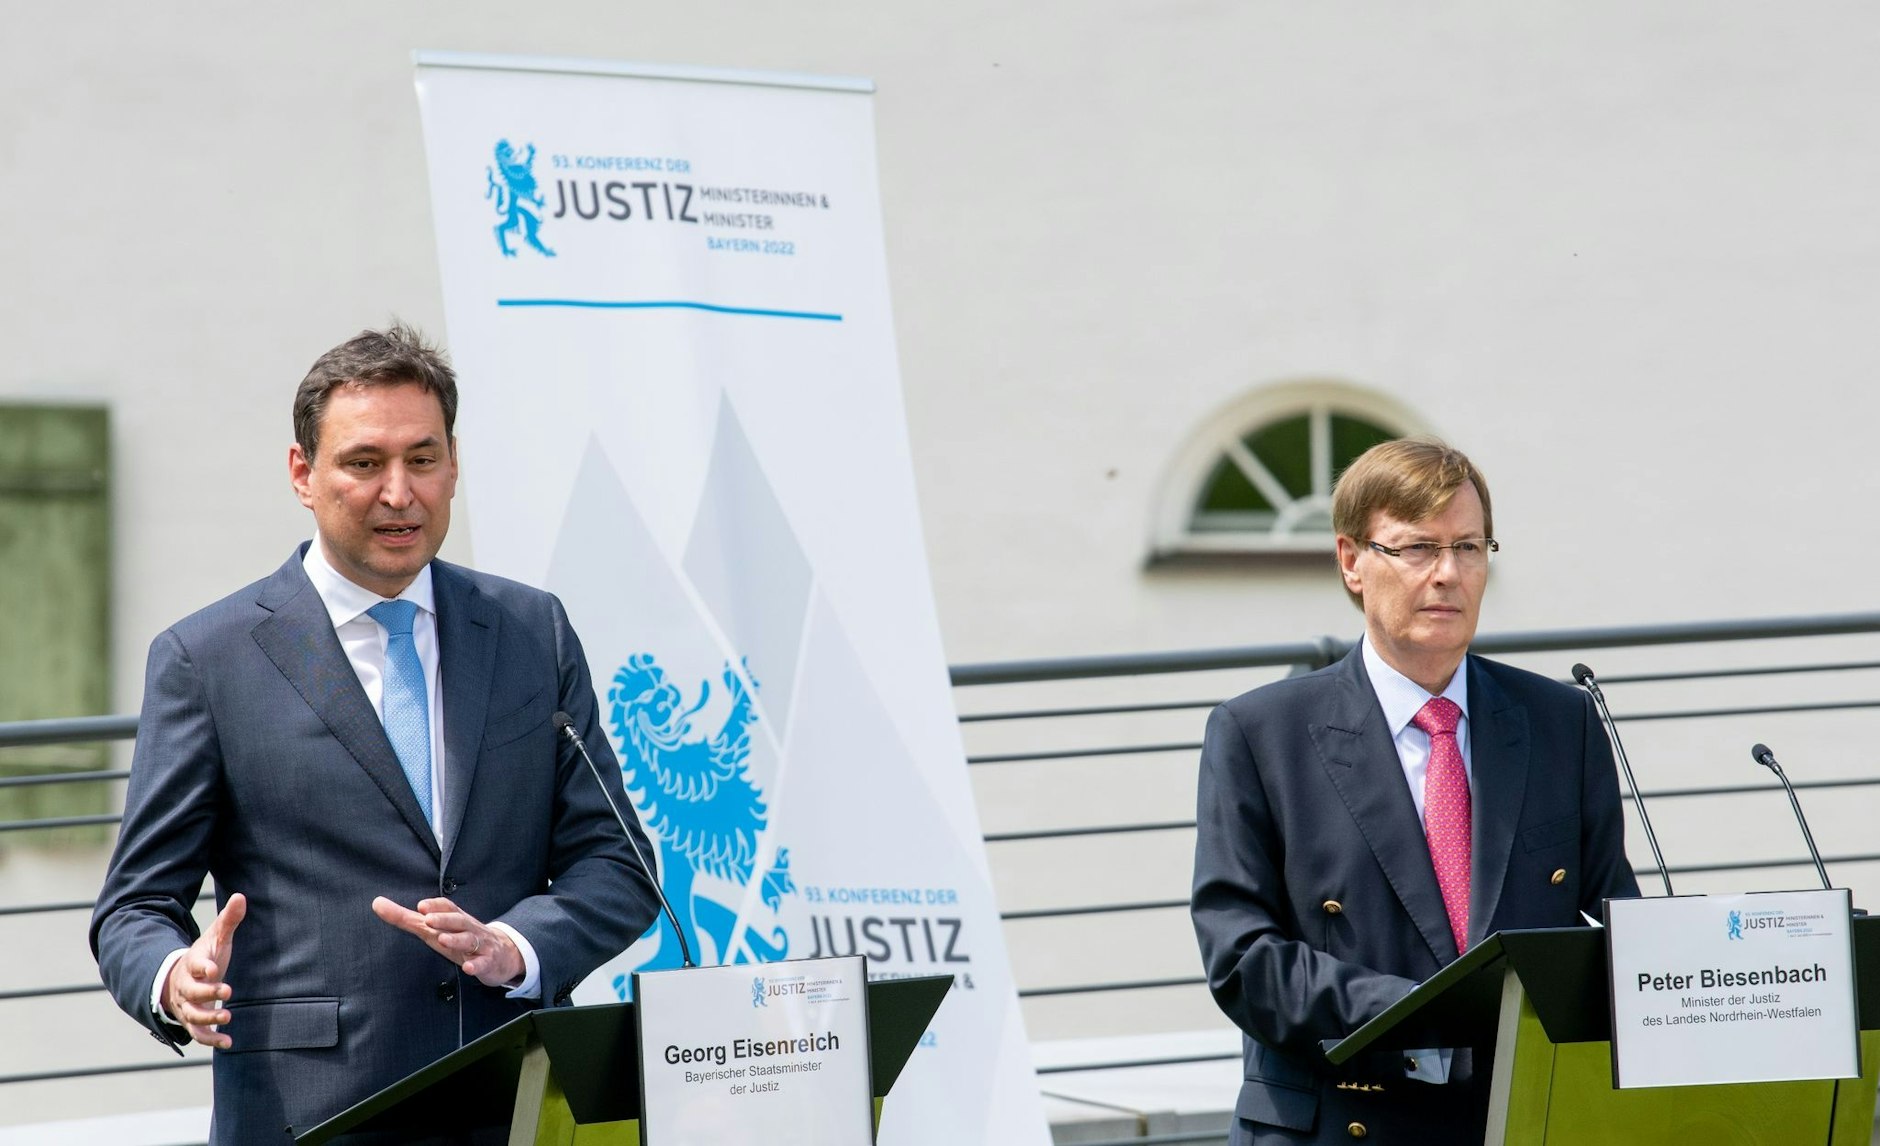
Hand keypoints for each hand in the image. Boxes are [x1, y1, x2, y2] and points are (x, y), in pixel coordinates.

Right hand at [164, 893, 245, 1048]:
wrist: (181, 977)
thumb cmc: (206, 956)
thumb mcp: (216, 937)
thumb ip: (228, 920)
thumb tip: (240, 896)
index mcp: (192, 964)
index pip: (195, 965)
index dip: (203, 967)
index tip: (214, 969)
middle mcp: (186, 987)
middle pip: (192, 992)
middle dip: (207, 993)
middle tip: (226, 991)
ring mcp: (187, 1006)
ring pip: (192, 1015)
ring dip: (208, 1018)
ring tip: (227, 1018)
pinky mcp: (193, 1021)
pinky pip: (198, 1034)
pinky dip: (210, 1039)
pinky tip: (228, 1043)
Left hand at [371, 896, 522, 987]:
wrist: (501, 954)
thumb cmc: (459, 938)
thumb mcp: (433, 929)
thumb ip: (405, 918)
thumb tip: (377, 903)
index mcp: (455, 919)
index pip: (448, 907)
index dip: (436, 906)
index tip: (421, 906)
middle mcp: (468, 928)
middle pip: (459, 920)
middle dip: (445, 919)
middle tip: (428, 919)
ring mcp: (480, 945)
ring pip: (470, 940)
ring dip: (457, 939)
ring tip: (443, 939)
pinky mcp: (488, 962)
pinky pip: (483, 963)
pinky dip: (477, 964)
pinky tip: (468, 967)